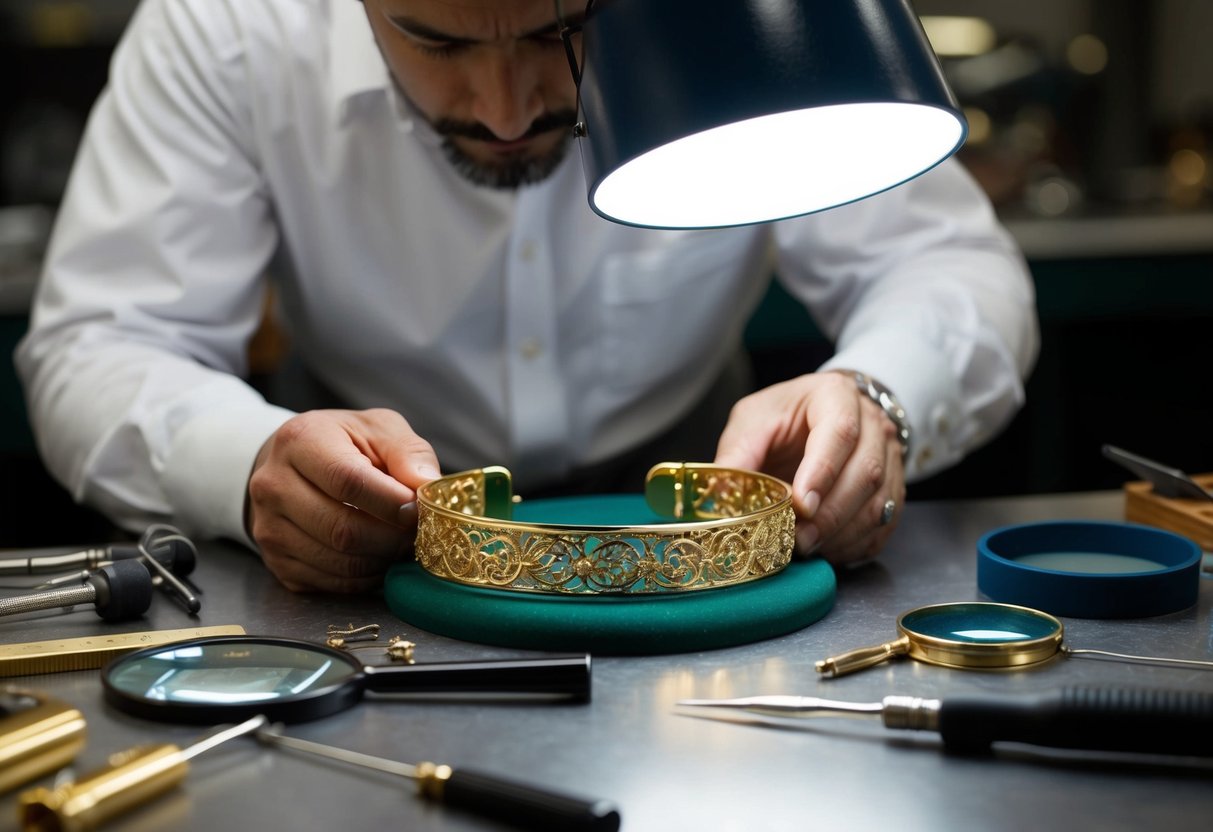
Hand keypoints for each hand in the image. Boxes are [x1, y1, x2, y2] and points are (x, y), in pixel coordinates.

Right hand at [245, 408, 439, 591]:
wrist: (294, 464)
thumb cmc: (345, 443)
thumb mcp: (379, 429)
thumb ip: (408, 452)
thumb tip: (427, 486)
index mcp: (300, 441)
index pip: (347, 481)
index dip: (390, 502)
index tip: (418, 509)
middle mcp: (273, 486)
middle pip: (341, 529)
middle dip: (391, 537)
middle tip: (417, 533)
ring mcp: (269, 528)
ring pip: (338, 562)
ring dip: (382, 560)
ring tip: (401, 543)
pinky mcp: (277, 563)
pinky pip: (331, 583)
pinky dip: (365, 577)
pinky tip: (379, 557)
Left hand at [713, 371, 904, 565]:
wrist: (817, 418)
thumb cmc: (784, 418)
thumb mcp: (753, 421)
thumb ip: (739, 454)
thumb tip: (721, 495)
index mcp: (836, 396)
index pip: (840, 432)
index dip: (822, 472)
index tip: (800, 505)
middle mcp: (873, 425)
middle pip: (866, 472)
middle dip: (831, 514)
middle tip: (798, 539)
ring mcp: (890, 458)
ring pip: (880, 502)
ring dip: (844, 534)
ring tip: (808, 548)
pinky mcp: (893, 489)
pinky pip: (885, 524)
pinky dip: (857, 545)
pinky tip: (828, 552)